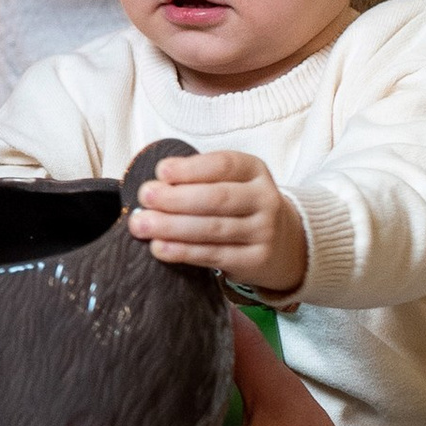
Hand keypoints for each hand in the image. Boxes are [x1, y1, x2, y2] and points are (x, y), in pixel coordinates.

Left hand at [128, 150, 307, 297]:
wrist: (284, 243)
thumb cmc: (241, 206)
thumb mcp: (232, 182)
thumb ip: (198, 180)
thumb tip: (154, 187)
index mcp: (254, 170)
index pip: (224, 165)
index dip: (191, 169)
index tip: (161, 171)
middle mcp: (265, 199)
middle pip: (217, 198)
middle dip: (176, 198)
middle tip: (145, 198)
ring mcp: (263, 231)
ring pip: (213, 229)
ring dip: (172, 227)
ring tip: (141, 225)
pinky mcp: (255, 260)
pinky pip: (214, 255)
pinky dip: (183, 252)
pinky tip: (159, 248)